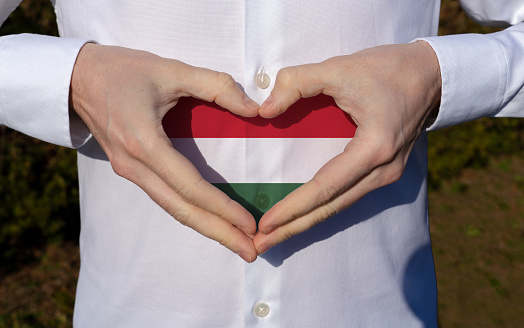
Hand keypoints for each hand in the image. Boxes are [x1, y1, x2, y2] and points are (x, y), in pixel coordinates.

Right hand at [70, 43, 259, 261]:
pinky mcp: (131, 171)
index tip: (249, 224)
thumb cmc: (124, 70)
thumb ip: (216, 86)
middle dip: (218, 233)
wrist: (78, 77)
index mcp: (144, 142)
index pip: (189, 186)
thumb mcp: (172, 70)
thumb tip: (254, 109)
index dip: (222, 207)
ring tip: (236, 243)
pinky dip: (190, 212)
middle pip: (181, 209)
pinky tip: (210, 219)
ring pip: (172, 208)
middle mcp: (135, 165)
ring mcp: (129, 172)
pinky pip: (164, 198)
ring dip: (206, 227)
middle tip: (251, 252)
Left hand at [253, 41, 440, 254]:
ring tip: (275, 235)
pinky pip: (348, 195)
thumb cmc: (388, 68)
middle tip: (260, 244)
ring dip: (306, 221)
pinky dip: (323, 207)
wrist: (431, 74)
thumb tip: (264, 111)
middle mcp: (383, 170)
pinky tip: (302, 215)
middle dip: (294, 228)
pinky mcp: (384, 171)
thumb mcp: (339, 67)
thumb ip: (297, 83)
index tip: (264, 223)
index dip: (293, 207)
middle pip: (332, 207)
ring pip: (340, 205)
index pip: (326, 187)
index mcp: (375, 148)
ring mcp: (387, 174)